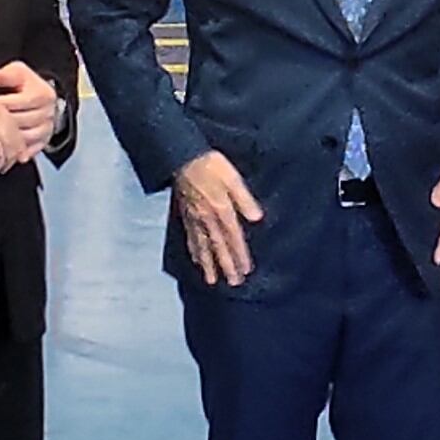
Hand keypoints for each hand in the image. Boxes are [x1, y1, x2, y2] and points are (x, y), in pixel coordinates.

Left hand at [0, 61, 59, 153]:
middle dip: (1, 121)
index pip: (19, 101)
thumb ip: (8, 73)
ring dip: (6, 138)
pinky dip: (16, 152)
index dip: (2, 102)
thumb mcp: (17, 72)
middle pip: (21, 121)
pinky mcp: (43, 142)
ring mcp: (46, 130)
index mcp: (44, 95)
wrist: (37, 100)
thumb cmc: (25, 86)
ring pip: (24, 137)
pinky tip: (3, 151)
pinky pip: (29, 150)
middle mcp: (49, 113)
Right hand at [174, 151, 263, 286]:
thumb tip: (256, 218)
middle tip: (233, 283)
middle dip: (226, 266)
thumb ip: (244, 199)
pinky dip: (194, 252)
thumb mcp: (233, 177)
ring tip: (213, 280)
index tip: (245, 270)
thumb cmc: (210, 165)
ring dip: (208, 265)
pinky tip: (196, 260)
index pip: (233, 237)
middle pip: (218, 246)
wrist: (183, 157)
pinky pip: (190, 238)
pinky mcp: (186, 215)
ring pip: (202, 246)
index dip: (240, 255)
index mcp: (221, 210)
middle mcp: (207, 219)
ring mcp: (195, 219)